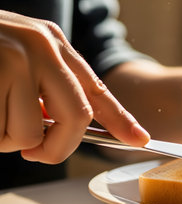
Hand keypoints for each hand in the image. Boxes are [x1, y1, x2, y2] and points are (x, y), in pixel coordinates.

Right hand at [0, 11, 148, 162]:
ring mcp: (14, 59)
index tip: (139, 139)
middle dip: (58, 147)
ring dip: (8, 139)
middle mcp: (41, 47)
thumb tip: (64, 128)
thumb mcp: (18, 58)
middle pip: (77, 117)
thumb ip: (46, 88)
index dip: (121, 119)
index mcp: (52, 44)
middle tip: (37, 152)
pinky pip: (0, 133)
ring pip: (31, 132)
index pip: (97, 89)